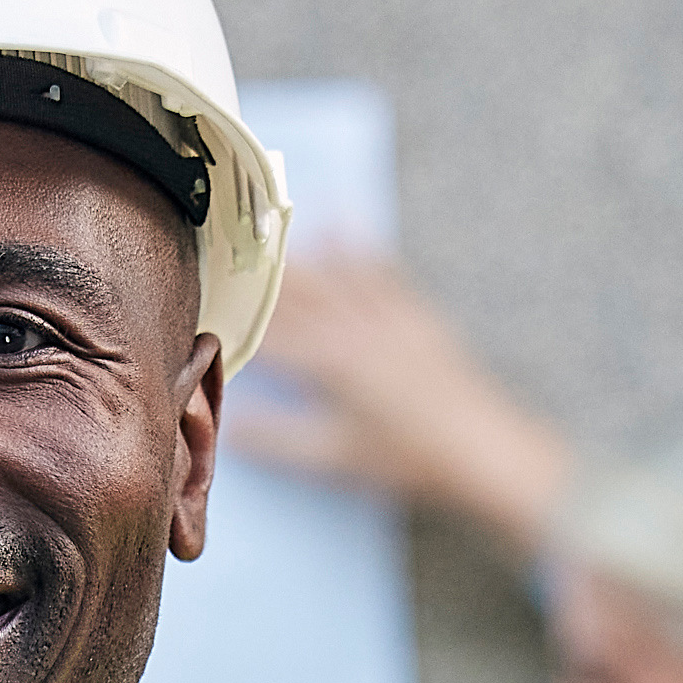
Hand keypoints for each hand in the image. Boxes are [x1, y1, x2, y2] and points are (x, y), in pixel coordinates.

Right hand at [223, 249, 580, 557]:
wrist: (484, 450)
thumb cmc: (408, 460)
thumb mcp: (336, 458)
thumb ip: (280, 439)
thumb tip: (229, 426)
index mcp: (328, 364)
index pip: (267, 334)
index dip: (230, 313)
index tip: (198, 292)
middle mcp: (354, 331)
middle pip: (297, 293)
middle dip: (257, 267)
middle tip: (221, 239)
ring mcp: (388, 320)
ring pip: (334, 275)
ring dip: (300, 249)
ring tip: (268, 222)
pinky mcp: (417, 320)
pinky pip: (381, 275)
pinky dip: (360, 250)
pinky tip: (344, 228)